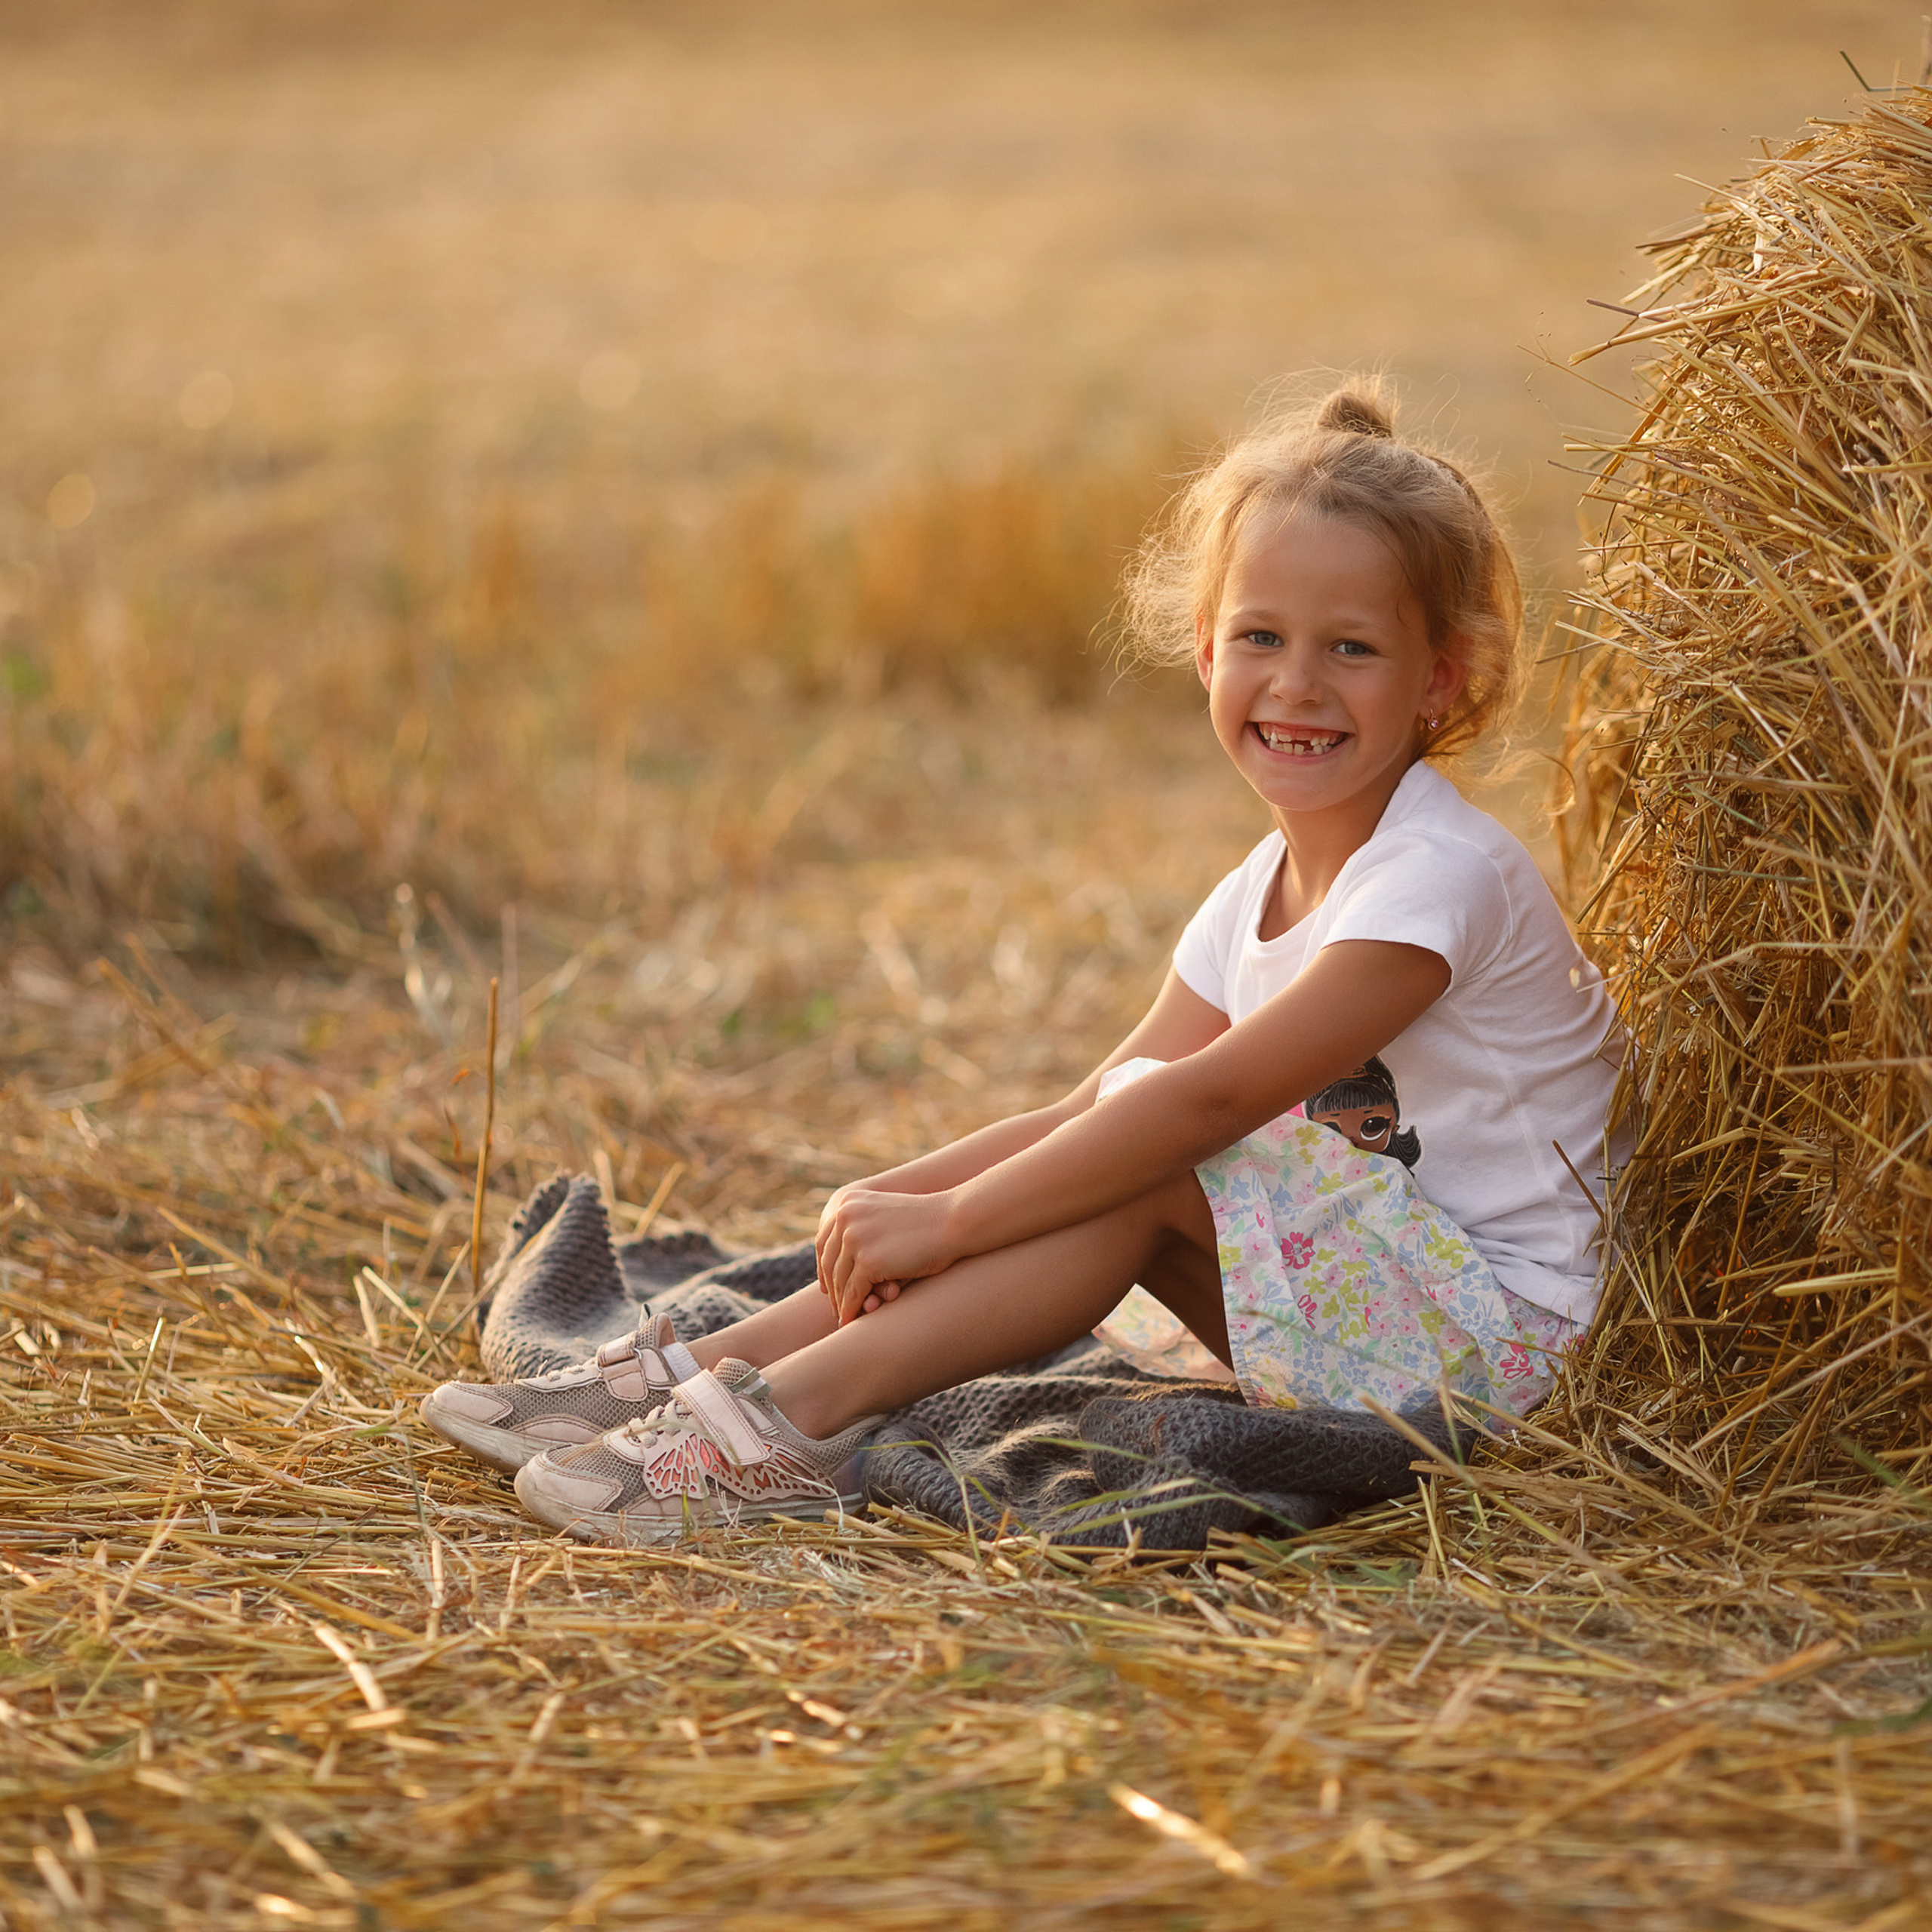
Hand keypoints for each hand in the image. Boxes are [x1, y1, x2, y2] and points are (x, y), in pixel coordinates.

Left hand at [814, 1186, 959, 1324]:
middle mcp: (844, 1217)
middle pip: (828, 1262)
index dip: (825, 1266)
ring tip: (844, 1317)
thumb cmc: (926, 1223)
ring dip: (841, 1302)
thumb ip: (864, 1234)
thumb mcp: (885, 1219)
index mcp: (847, 1203)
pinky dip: (851, 1309)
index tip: (829, 1285)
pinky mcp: (867, 1262)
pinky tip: (853, 1320)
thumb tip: (840, 1268)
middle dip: (832, 1288)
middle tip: (836, 1306)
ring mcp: (854, 1239)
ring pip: (839, 1280)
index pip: (825, 1241)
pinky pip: (852, 1293)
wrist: (953, 1221)